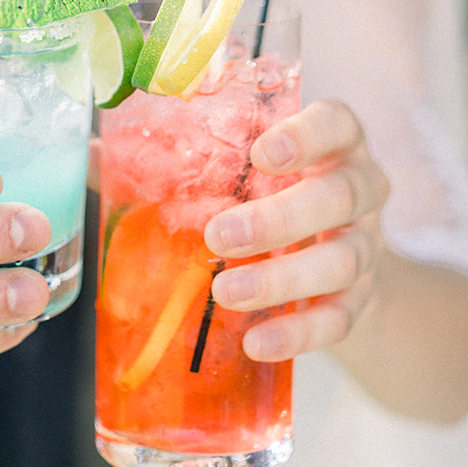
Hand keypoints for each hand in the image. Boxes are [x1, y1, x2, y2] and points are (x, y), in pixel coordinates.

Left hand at [205, 99, 389, 362]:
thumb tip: (100, 154)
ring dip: (281, 279)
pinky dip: (299, 332)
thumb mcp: (249, 163)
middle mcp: (362, 188)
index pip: (335, 125)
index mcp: (336, 142)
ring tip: (226, 292)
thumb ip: (189, 154)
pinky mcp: (363, 297)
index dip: (305, 137)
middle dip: (278, 219)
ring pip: (341, 261)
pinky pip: (339, 318)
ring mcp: (367, 245)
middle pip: (338, 197)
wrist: (338, 254)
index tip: (261, 153)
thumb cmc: (275, 190)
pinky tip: (257, 342)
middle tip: (219, 236)